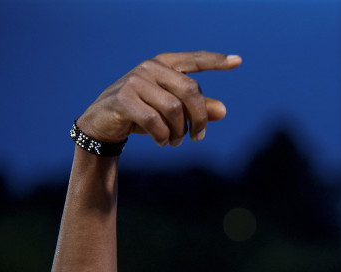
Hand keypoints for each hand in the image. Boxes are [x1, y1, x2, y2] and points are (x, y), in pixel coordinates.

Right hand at [76, 51, 241, 146]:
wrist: (102, 124)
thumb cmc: (142, 113)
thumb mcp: (172, 111)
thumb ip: (197, 109)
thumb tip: (223, 111)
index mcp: (164, 65)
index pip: (194, 60)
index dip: (216, 61)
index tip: (238, 61)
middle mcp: (150, 67)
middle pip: (191, 90)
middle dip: (199, 118)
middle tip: (197, 137)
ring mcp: (135, 81)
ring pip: (174, 109)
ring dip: (179, 131)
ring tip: (175, 142)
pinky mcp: (123, 99)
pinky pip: (155, 121)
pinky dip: (163, 136)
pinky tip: (162, 142)